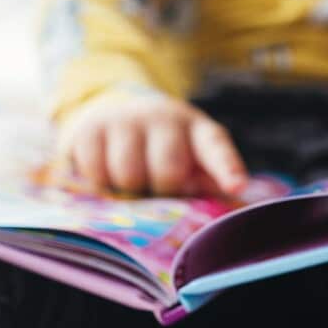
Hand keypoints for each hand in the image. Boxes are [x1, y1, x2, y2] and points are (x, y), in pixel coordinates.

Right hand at [59, 96, 247, 196]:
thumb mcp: (192, 164)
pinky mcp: (91, 127)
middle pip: (167, 170)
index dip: (227, 167)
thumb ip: (209, 186)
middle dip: (162, 190)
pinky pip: (96, 171)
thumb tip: (231, 213)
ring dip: (127, 190)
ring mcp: (126, 119)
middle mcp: (165, 118)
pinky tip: (105, 175)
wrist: (114, 114)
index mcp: (198, 131)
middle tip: (156, 189)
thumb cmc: (162, 153)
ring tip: (129, 183)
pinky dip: (99, 183)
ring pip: (128, 174)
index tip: (236, 185)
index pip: (216, 149)